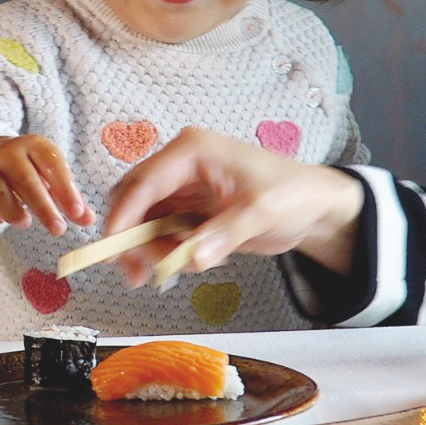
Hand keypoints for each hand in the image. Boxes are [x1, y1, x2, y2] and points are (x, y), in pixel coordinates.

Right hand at [0, 135, 95, 235]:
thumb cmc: (28, 170)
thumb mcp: (51, 176)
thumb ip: (69, 198)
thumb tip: (88, 220)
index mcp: (34, 146)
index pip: (52, 164)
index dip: (66, 189)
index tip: (77, 213)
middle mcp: (9, 154)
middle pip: (26, 180)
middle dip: (44, 207)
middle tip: (58, 229)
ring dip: (13, 211)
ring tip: (26, 223)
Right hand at [103, 126, 365, 285]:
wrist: (313, 205)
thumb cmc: (292, 195)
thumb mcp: (261, 213)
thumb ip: (224, 234)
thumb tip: (191, 258)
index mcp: (192, 150)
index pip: (144, 182)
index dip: (123, 215)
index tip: (112, 247)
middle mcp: (180, 164)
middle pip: (133, 199)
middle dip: (130, 237)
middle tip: (136, 274)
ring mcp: (182, 186)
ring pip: (143, 220)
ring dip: (147, 249)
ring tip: (170, 271)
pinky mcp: (188, 208)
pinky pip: (161, 231)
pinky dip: (165, 251)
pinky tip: (188, 261)